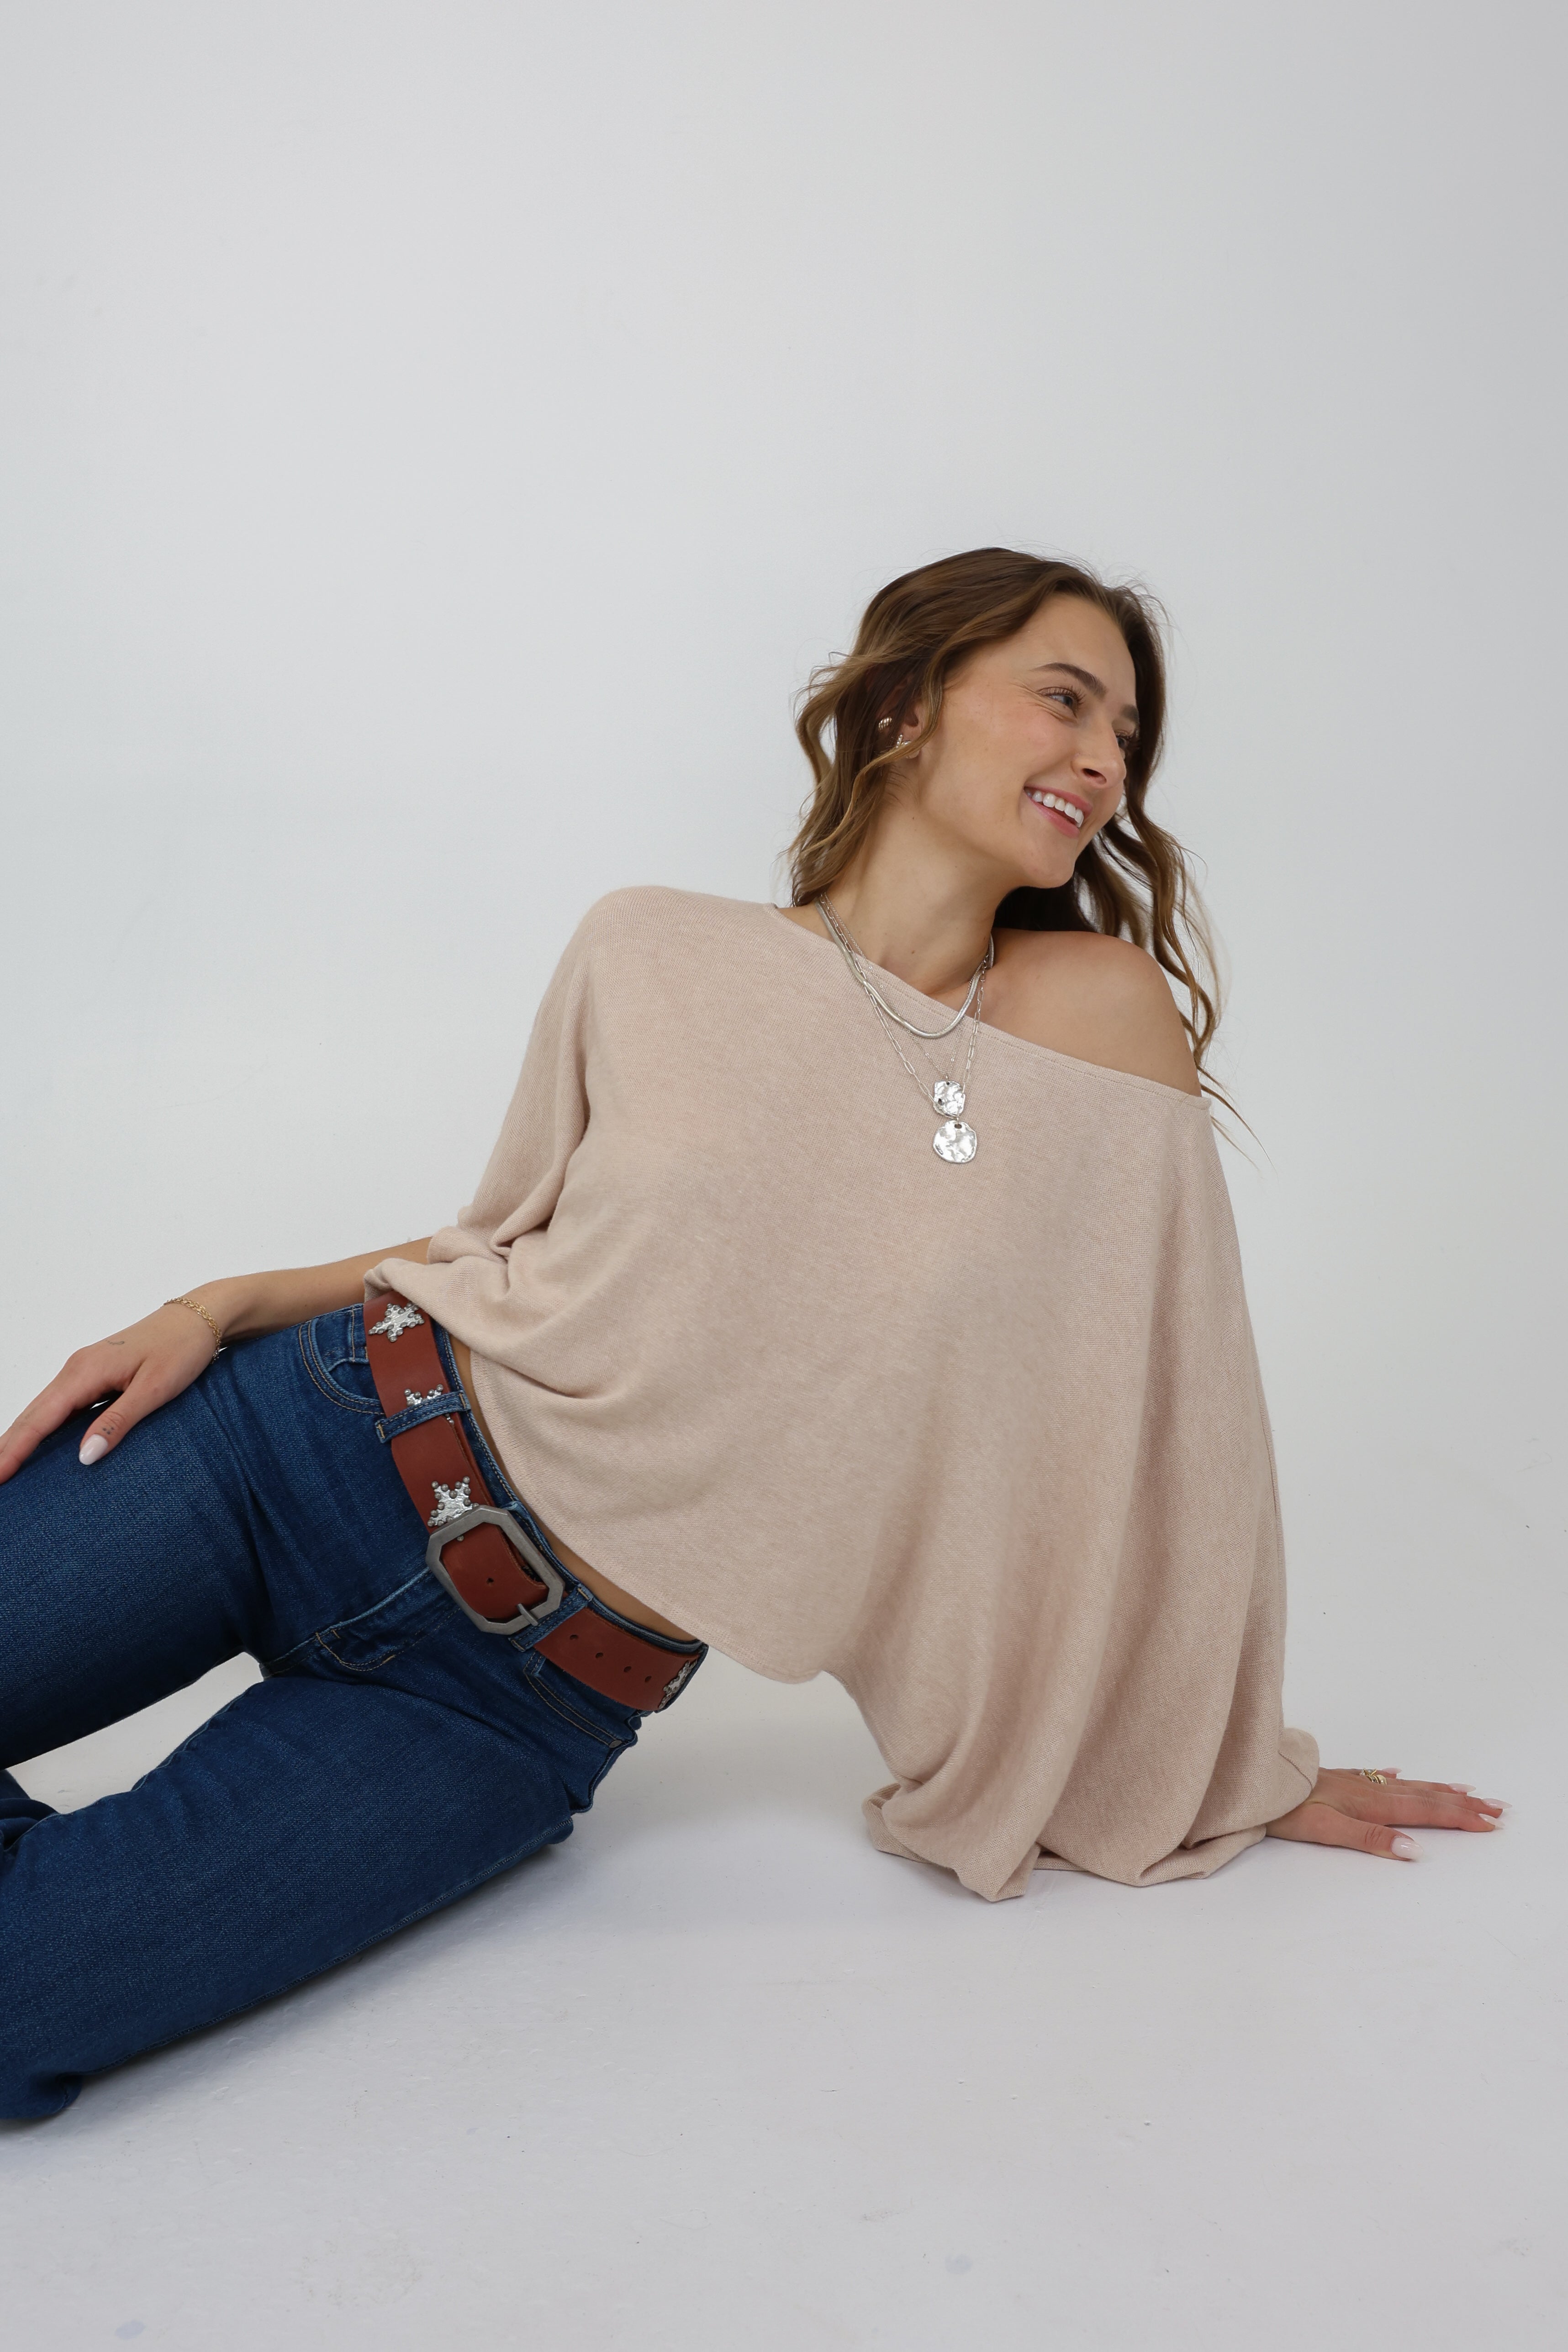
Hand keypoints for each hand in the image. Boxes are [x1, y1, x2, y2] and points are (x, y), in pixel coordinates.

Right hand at [0, 1302, 221, 1484]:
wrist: (199, 1317)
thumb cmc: (182, 1349)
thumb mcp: (155, 1388)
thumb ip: (119, 1421)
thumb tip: (84, 1457)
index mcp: (85, 1371)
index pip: (39, 1418)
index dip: (15, 1449)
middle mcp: (76, 1369)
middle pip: (32, 1414)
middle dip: (8, 1447)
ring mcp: (83, 1370)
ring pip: (42, 1409)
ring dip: (21, 1438)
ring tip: (6, 1467)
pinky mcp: (94, 1374)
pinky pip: (59, 1405)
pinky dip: (42, 1426)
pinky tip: (37, 1445)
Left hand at [1267, 1767, 1505, 1859]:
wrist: (1250, 1775)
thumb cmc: (1282, 1807)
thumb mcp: (1324, 1829)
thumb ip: (1369, 1840)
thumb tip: (1415, 1851)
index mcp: (1369, 1804)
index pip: (1425, 1811)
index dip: (1460, 1818)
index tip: (1492, 1822)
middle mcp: (1367, 1789)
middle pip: (1425, 1796)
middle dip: (1463, 1804)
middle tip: (1498, 1807)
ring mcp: (1353, 1781)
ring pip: (1406, 1785)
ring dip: (1438, 1789)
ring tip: (1466, 1789)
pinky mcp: (1336, 1778)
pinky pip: (1376, 1776)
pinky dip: (1396, 1778)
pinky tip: (1399, 1773)